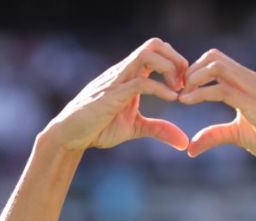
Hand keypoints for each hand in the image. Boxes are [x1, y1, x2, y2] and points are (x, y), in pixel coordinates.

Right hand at [44, 38, 188, 151]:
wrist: (70, 134)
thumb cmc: (98, 127)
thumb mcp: (135, 128)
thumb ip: (159, 130)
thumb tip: (183, 141)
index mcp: (131, 74)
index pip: (157, 51)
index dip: (176, 62)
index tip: (185, 85)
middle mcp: (125, 71)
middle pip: (155, 44)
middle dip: (176, 59)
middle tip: (185, 83)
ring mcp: (118, 80)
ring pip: (147, 54)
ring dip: (169, 67)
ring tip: (178, 89)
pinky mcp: (112, 94)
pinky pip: (140, 82)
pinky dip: (160, 88)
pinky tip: (172, 98)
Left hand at [177, 49, 255, 164]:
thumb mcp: (237, 136)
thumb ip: (214, 136)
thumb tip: (191, 147)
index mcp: (245, 82)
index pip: (215, 61)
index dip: (194, 71)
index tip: (181, 90)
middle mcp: (248, 79)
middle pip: (213, 56)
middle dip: (190, 70)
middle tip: (177, 90)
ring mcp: (252, 88)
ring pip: (216, 66)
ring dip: (193, 77)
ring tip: (181, 95)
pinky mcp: (253, 103)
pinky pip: (222, 90)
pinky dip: (200, 93)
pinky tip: (187, 101)